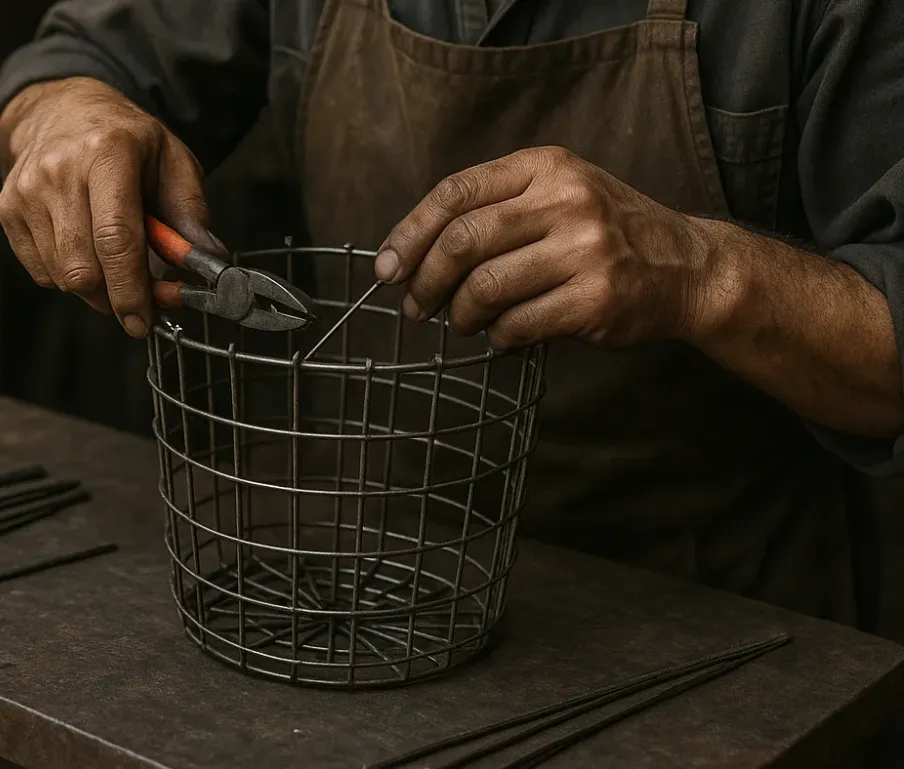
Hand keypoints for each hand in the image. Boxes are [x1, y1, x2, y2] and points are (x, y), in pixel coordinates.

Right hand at [0, 77, 226, 337]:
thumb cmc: (129, 141)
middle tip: (146, 302)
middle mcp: (60, 170)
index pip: (116, 239)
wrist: (65, 110)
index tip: (146, 322)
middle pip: (84, 268)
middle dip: (118, 299)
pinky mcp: (8, 208)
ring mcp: (27, 190)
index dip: (132, 290)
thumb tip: (210, 266)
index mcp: (107, 154)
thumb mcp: (175, 164)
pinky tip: (89, 252)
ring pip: (63, 276)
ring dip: (98, 291)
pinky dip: (71, 277)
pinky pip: (42, 272)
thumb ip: (192, 218)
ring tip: (120, 270)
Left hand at [374, 147, 718, 348]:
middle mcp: (565, 200)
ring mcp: (584, 250)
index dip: (410, 233)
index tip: (386, 267)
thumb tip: (413, 253)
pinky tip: (503, 335)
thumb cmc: (607, 233)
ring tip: (462, 323)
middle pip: (463, 241)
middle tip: (415, 306)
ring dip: (460, 315)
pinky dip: (498, 337)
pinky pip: (517, 325)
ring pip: (485, 288)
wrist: (687, 267)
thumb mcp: (558, 194)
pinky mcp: (595, 300)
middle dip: (425, 281)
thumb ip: (496, 209)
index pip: (457, 193)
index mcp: (546, 167)